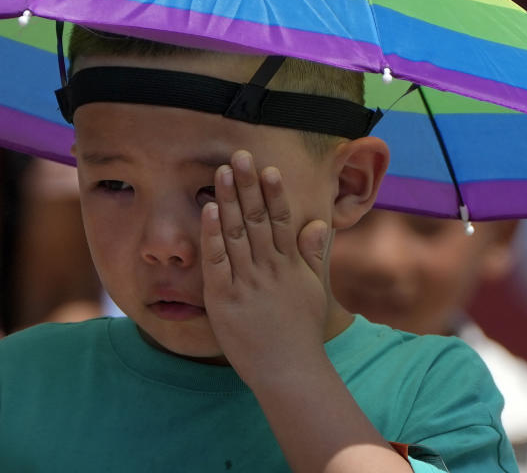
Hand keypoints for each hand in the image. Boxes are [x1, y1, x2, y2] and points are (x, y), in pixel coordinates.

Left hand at [200, 150, 330, 384]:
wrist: (288, 370)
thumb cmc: (300, 332)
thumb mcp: (314, 289)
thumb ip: (313, 254)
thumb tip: (317, 222)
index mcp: (290, 264)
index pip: (280, 220)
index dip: (273, 192)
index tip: (267, 168)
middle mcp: (269, 267)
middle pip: (256, 218)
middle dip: (247, 185)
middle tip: (239, 156)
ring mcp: (246, 281)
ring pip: (236, 232)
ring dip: (228, 199)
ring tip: (222, 171)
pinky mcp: (224, 297)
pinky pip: (216, 259)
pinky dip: (212, 233)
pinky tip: (209, 209)